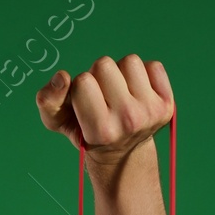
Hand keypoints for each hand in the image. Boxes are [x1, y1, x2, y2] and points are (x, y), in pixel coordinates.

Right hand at [36, 54, 173, 163]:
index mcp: (101, 130)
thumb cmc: (86, 131)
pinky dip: (144, 75)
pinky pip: (153, 66)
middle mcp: (128, 122)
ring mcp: (150, 113)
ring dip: (122, 73)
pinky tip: (138, 94)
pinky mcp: (167, 105)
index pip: (82, 82)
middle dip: (100, 77)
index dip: (81, 88)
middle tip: (105, 100)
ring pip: (129, 61)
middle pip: (104, 64)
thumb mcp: (60, 122)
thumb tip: (62, 77)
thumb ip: (48, 101)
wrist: (122, 153)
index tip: (87, 106)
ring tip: (120, 95)